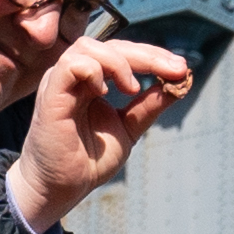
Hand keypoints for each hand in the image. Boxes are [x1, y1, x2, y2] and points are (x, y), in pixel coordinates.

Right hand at [10, 33, 197, 231]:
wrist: (62, 188)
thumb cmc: (88, 160)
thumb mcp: (127, 128)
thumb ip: (148, 106)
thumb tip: (179, 84)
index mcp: (92, 81)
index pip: (123, 53)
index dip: (153, 56)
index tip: (182, 68)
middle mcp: (75, 76)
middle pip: (111, 45)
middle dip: (147, 55)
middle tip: (175, 69)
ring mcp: (61, 82)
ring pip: (89, 47)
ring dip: (119, 62)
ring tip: (132, 89)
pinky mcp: (51, 94)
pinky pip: (71, 65)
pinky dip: (93, 71)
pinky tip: (106, 92)